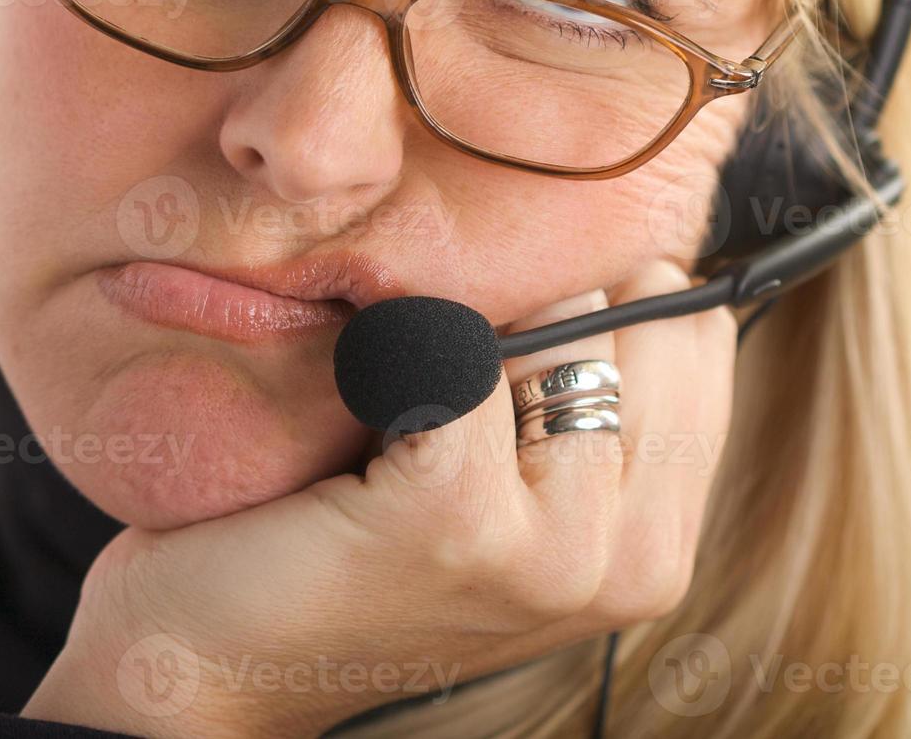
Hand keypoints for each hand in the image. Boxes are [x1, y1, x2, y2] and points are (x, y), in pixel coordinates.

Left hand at [22, 260, 738, 737]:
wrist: (211, 658)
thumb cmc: (359, 548)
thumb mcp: (511, 484)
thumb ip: (593, 400)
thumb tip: (637, 252)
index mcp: (662, 548)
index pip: (699, 338)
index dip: (610, 303)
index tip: (525, 345)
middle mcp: (635, 564)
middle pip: (642, 322)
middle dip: (549, 312)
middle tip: (455, 387)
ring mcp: (555, 552)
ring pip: (561, 331)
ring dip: (473, 337)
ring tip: (410, 411)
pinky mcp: (457, 521)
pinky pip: (464, 359)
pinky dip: (398, 356)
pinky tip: (364, 418)